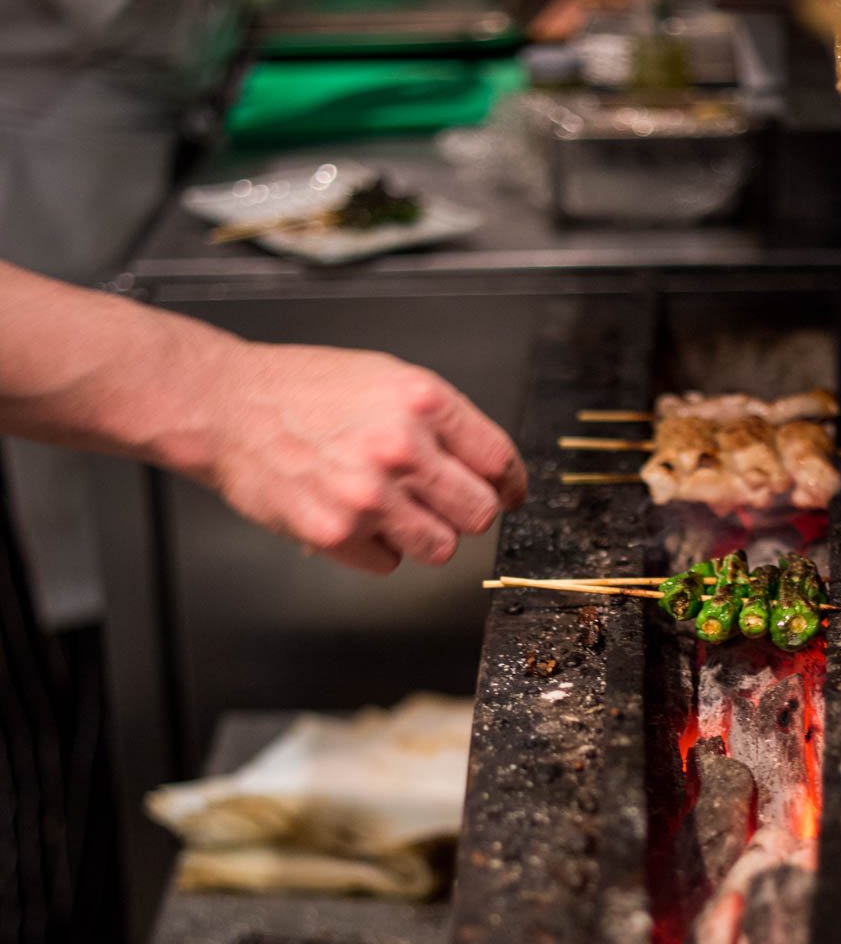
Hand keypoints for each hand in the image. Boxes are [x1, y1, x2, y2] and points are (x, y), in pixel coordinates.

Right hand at [202, 342, 525, 575]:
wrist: (227, 407)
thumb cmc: (302, 391)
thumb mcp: (384, 379)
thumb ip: (439, 421)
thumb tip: (490, 469)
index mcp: (422, 401)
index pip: (498, 460)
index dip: (509, 484)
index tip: (507, 493)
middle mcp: (402, 448)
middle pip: (480, 513)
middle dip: (467, 513)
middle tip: (443, 505)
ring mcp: (369, 495)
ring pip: (441, 548)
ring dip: (424, 536)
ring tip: (391, 510)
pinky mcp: (336, 533)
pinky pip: (388, 563)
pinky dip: (376, 549)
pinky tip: (353, 517)